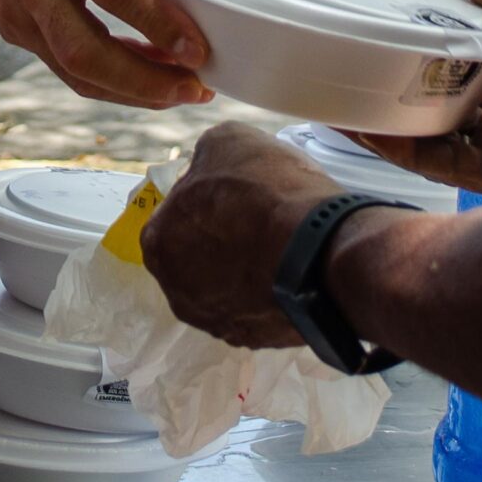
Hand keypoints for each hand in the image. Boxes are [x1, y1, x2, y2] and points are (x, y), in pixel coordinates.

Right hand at [0, 0, 256, 109]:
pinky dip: (111, 81)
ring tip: (185, 89)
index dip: (156, 24)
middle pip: (84, 50)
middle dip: (144, 81)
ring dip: (132, 90)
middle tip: (197, 88)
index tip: (200, 48)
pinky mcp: (15, 30)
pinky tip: (150, 75)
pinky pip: (66, 68)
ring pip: (74, 71)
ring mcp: (16, 10)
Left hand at [140, 122, 337, 351]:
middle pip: (197, 256)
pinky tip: (292, 270)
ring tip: (280, 244)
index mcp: (158, 244)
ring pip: (228, 286)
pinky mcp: (256, 342)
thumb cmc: (267, 192)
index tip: (233, 193)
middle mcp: (177, 292)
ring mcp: (217, 323)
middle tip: (256, 217)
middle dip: (223, 238)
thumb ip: (205, 157)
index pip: (174, 215)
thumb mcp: (227, 140)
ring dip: (246, 267)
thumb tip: (208, 168)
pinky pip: (258, 308)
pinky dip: (270, 291)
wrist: (322, 249)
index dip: (204, 198)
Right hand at [360, 0, 481, 199]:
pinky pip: (443, 162)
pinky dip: (402, 148)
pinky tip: (366, 126)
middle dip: (411, 86)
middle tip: (364, 60)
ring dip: (394, 117)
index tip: (406, 25)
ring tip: (349, 93)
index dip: (446, 46)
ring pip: (440, 134)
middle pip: (455, 100)